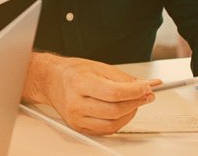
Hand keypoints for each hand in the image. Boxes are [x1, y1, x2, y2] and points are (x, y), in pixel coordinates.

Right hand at [25, 53, 156, 134]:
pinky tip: (121, 112)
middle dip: (136, 103)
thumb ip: (123, 78)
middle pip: (115, 110)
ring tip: (133, 103)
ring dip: (130, 114)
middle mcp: (75, 102)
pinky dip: (119, 122)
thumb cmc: (72, 72)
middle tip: (145, 95)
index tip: (146, 88)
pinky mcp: (78, 127)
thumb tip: (146, 86)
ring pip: (113, 124)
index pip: (114, 93)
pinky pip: (106, 130)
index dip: (135, 92)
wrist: (51, 80)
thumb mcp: (98, 67)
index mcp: (79, 83)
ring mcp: (76, 117)